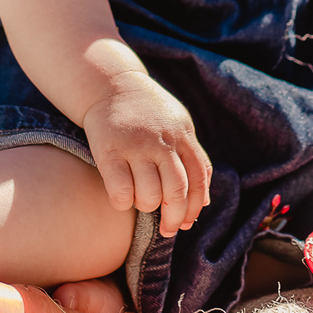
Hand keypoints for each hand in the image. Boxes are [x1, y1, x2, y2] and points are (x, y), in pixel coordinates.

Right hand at [82, 70, 211, 238]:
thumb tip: (203, 203)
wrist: (111, 84)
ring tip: (141, 201)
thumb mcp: (177, 126)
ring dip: (146, 207)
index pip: (199, 179)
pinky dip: (123, 203)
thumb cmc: (147, 113)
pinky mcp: (110, 150)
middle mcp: (163, 140)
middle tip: (168, 228)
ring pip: (150, 196)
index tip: (187, 223)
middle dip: (174, 218)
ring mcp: (136, 145)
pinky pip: (121, 192)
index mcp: (183, 135)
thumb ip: (192, 160)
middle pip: (177, 192)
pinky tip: (121, 197)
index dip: (195, 207)